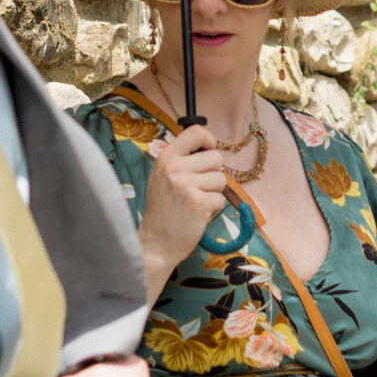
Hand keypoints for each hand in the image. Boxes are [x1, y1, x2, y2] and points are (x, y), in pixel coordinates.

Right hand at [139, 122, 227, 297]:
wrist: (155, 243)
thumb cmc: (163, 211)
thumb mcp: (162, 177)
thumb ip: (181, 161)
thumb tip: (208, 148)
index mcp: (166, 158)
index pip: (196, 132)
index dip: (209, 141)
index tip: (208, 153)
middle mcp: (174, 168)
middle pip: (216, 157)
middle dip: (213, 175)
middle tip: (197, 190)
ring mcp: (186, 185)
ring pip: (221, 179)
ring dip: (213, 193)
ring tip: (195, 204)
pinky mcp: (199, 202)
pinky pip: (221, 199)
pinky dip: (213, 209)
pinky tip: (197, 215)